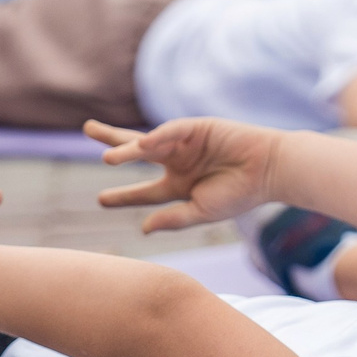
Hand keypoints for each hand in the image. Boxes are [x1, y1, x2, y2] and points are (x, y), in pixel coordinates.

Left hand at [91, 117, 282, 230]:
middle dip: (113, 143)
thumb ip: (173, 219)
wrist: (269, 171)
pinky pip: (173, 131)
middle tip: (87, 130)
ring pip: (150, 144)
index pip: (145, 192)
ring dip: (129, 149)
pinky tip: (143, 145)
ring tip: (108, 159)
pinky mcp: (198, 127)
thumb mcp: (201, 212)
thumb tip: (143, 229)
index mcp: (180, 186)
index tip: (100, 200)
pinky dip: (158, 137)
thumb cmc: (240, 194)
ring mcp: (187, 143)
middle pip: (138, 152)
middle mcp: (179, 163)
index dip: (123, 196)